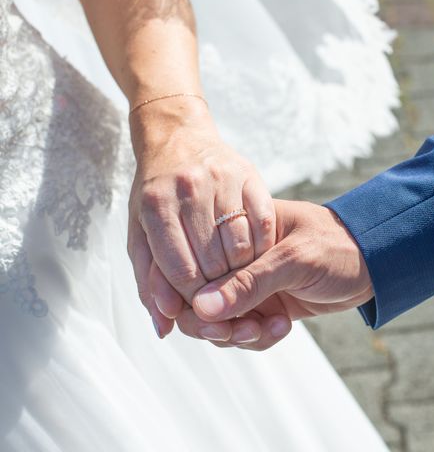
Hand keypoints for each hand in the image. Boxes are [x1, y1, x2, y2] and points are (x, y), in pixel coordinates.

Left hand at [127, 97, 275, 336]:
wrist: (179, 137)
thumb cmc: (156, 194)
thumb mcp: (140, 234)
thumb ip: (150, 282)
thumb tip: (165, 327)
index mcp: (155, 206)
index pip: (181, 272)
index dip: (194, 299)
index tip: (202, 306)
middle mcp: (188, 189)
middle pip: (213, 264)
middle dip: (220, 289)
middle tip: (223, 294)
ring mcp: (222, 180)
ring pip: (242, 247)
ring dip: (243, 271)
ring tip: (237, 274)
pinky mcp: (250, 175)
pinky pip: (263, 225)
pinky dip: (262, 248)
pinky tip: (254, 254)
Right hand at [173, 199, 373, 350]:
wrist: (377, 264)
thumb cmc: (339, 247)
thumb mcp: (295, 260)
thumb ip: (249, 283)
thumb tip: (200, 308)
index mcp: (236, 231)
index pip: (190, 260)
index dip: (180, 289)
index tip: (192, 314)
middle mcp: (237, 259)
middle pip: (196, 298)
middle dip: (212, 322)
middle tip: (236, 331)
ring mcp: (250, 285)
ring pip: (218, 321)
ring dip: (238, 334)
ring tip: (268, 328)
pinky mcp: (264, 306)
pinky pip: (244, 332)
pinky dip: (259, 338)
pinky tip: (283, 327)